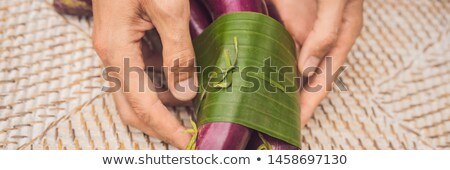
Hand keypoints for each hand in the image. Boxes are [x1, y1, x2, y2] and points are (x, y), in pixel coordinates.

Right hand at [92, 0, 196, 148]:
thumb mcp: (168, 8)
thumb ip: (178, 53)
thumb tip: (185, 93)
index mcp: (117, 50)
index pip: (142, 105)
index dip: (165, 128)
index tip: (188, 142)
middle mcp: (111, 53)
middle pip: (132, 105)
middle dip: (160, 124)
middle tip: (189, 133)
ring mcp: (115, 46)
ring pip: (136, 90)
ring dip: (163, 103)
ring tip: (193, 105)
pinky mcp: (123, 38)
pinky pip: (140, 71)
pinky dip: (161, 81)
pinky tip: (182, 77)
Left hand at [269, 0, 362, 126]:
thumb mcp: (336, 1)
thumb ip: (325, 33)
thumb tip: (307, 69)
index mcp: (341, 38)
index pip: (323, 82)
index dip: (308, 107)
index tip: (294, 127)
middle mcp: (325, 38)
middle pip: (309, 80)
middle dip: (295, 103)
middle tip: (275, 122)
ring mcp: (309, 30)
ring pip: (295, 67)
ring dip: (283, 86)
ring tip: (266, 106)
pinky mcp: (294, 22)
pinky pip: (284, 49)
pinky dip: (274, 64)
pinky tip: (262, 73)